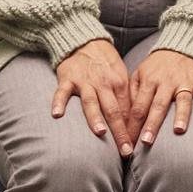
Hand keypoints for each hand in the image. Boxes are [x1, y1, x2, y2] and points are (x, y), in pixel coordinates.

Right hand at [52, 38, 133, 155]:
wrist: (84, 40)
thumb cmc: (105, 63)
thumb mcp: (120, 75)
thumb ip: (124, 98)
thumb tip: (131, 123)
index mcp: (119, 82)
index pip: (128, 111)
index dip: (132, 130)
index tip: (135, 148)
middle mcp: (103, 83)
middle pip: (113, 110)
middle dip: (120, 132)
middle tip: (125, 151)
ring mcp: (85, 81)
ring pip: (91, 101)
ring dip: (95, 117)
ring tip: (100, 132)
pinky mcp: (67, 78)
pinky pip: (62, 92)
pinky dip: (59, 102)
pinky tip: (57, 114)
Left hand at [127, 49, 192, 146]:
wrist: (182, 45)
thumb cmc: (157, 66)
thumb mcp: (140, 73)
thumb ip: (132, 93)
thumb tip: (126, 118)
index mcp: (149, 80)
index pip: (139, 107)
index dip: (133, 126)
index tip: (129, 143)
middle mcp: (166, 82)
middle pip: (158, 105)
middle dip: (152, 124)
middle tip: (146, 141)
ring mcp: (185, 82)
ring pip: (183, 100)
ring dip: (181, 115)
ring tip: (179, 130)